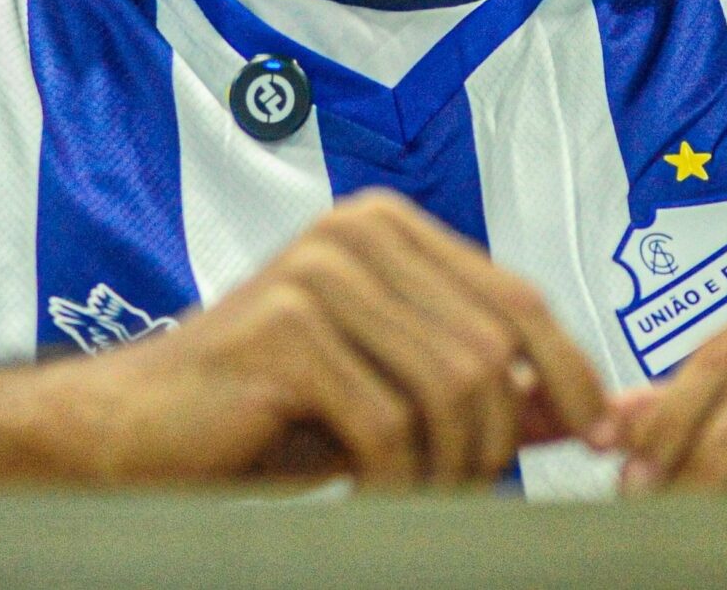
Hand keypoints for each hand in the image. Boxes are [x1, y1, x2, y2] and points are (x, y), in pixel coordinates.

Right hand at [41, 188, 605, 487]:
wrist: (126, 432)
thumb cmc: (254, 414)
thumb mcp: (388, 397)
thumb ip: (483, 390)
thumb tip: (592, 407)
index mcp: (384, 226)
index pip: (515, 297)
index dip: (568, 371)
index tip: (599, 432)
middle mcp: (355, 233)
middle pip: (492, 349)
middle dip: (498, 439)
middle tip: (468, 490)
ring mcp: (319, 275)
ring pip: (452, 389)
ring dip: (449, 467)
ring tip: (416, 497)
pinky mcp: (286, 332)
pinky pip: (390, 427)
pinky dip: (397, 483)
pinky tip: (374, 501)